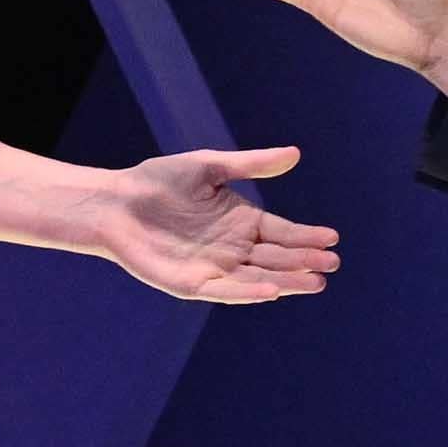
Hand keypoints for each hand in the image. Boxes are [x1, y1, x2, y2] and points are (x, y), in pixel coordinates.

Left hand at [108, 145, 341, 303]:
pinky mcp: (192, 284)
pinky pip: (225, 291)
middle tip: (333, 263)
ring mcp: (214, 268)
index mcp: (241, 221)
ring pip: (258, 278)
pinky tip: (272, 291)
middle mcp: (233, 248)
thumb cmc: (159, 182)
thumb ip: (251, 164)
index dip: (307, 236)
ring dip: (286, 281)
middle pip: (276, 258)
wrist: (115, 202)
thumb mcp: (210, 167)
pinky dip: (248, 292)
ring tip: (315, 280)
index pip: (282, 232)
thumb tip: (295, 154)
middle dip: (305, 261)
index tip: (333, 237)